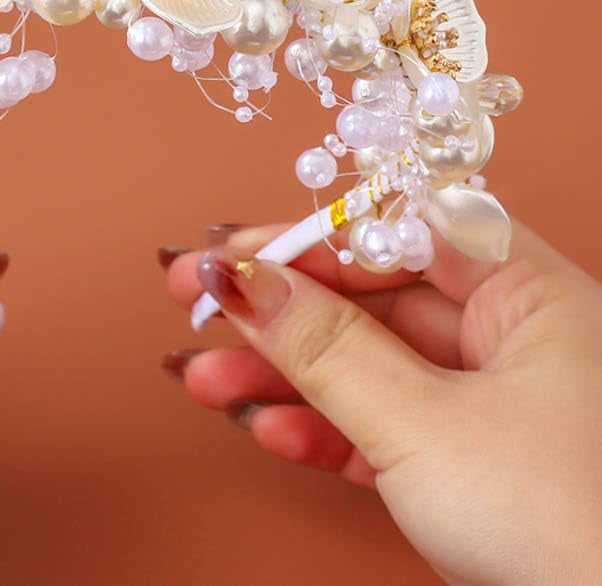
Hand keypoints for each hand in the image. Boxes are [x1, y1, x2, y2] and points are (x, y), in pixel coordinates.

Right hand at [161, 220, 601, 585]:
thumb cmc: (570, 529)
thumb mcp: (425, 425)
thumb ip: (325, 347)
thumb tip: (243, 278)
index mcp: (528, 294)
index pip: (399, 230)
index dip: (310, 237)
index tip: (233, 252)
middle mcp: (510, 336)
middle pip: (369, 298)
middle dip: (276, 311)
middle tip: (195, 302)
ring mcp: (486, 403)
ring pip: (364, 365)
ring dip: (280, 374)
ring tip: (202, 376)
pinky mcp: (466, 463)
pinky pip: (379, 425)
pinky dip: (320, 428)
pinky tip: (264, 424)